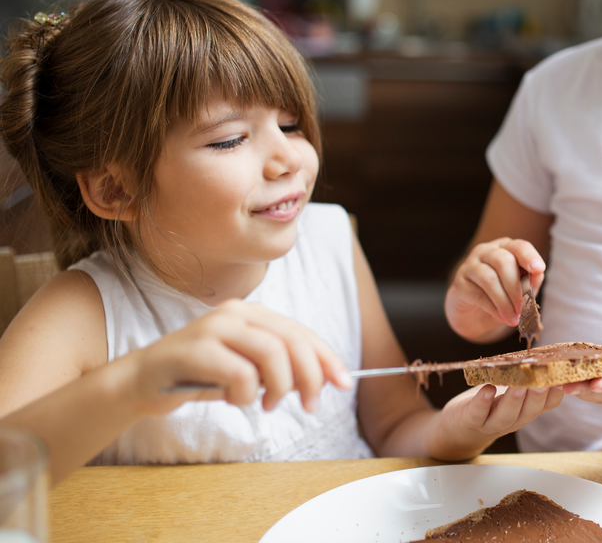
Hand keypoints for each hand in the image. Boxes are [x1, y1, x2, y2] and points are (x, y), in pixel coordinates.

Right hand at [125, 300, 352, 416]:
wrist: (143, 381)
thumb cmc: (200, 375)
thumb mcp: (246, 368)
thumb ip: (278, 367)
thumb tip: (321, 379)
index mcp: (253, 313)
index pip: (301, 332)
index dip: (327, 357)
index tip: (344, 382)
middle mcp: (237, 312)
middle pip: (292, 341)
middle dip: (310, 376)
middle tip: (310, 404)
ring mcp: (215, 327)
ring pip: (272, 353)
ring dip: (279, 386)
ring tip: (268, 404)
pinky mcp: (195, 349)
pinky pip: (240, 374)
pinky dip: (247, 394)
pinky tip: (237, 400)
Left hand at [435, 384, 562, 458]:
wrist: (460, 428)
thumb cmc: (490, 405)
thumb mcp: (513, 394)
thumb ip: (528, 379)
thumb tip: (548, 354)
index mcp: (526, 410)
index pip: (547, 404)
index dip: (556, 392)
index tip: (563, 376)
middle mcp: (513, 419)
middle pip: (530, 411)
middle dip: (537, 396)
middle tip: (544, 381)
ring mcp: (492, 422)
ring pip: (507, 415)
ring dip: (514, 400)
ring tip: (518, 386)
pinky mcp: (471, 421)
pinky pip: (478, 413)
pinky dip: (483, 401)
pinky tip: (487, 389)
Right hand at [445, 238, 544, 340]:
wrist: (473, 314)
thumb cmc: (501, 296)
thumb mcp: (519, 289)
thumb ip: (529, 281)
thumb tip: (538, 275)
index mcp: (505, 248)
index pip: (518, 246)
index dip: (529, 256)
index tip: (539, 269)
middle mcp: (486, 252)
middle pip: (504, 261)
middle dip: (516, 287)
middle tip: (522, 308)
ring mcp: (470, 266)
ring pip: (490, 279)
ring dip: (505, 302)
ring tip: (513, 318)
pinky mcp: (459, 284)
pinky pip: (478, 295)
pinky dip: (494, 309)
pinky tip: (502, 318)